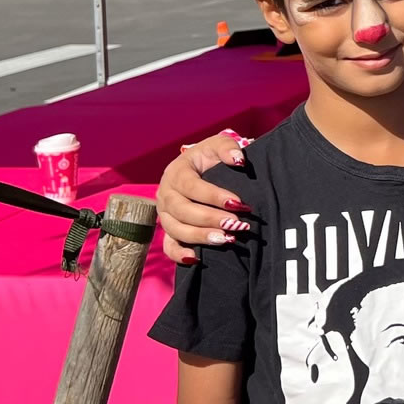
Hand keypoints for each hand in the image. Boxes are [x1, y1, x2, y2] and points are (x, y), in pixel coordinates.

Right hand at [160, 132, 252, 263]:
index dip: (213, 196)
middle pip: (182, 210)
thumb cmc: (211, 158)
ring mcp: (165, 214)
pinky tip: (196, 258)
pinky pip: (169, 246)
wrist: (202, 170)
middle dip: (210, 219)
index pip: (191, 186)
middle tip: (236, 224)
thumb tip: (238, 160)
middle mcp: (166, 194)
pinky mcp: (169, 230)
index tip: (237, 203)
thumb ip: (228, 148)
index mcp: (176, 172)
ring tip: (226, 240)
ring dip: (200, 237)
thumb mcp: (218, 145)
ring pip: (176, 229)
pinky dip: (179, 254)